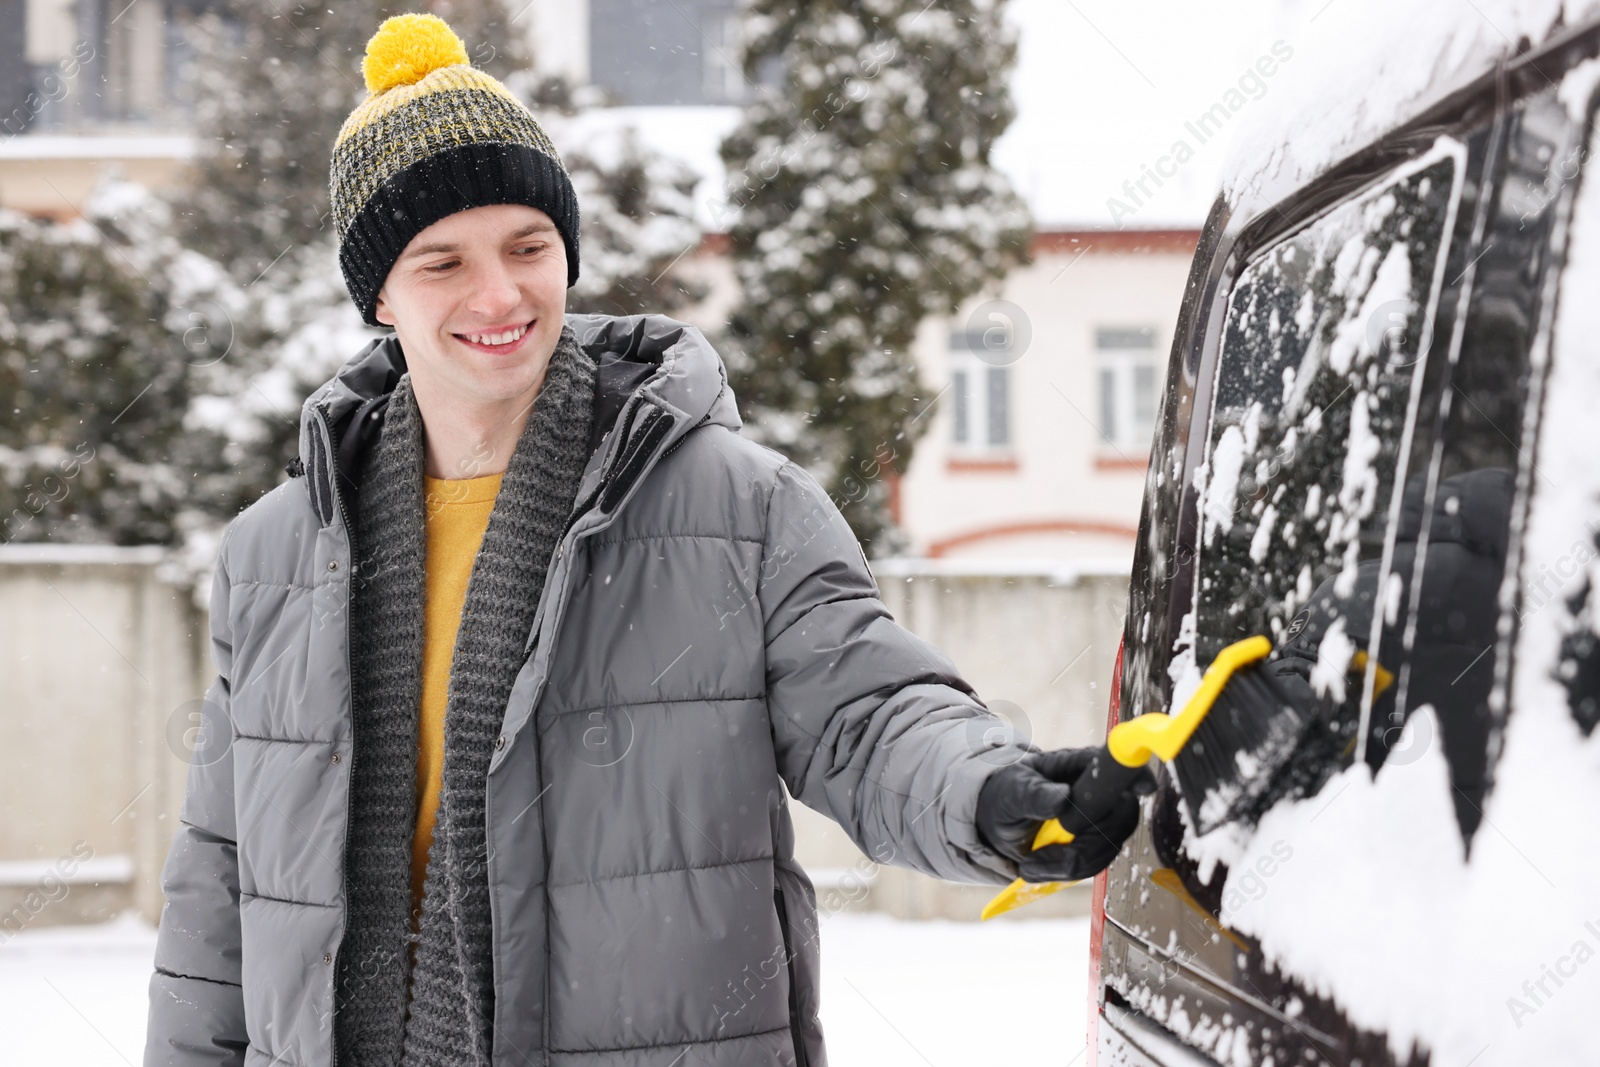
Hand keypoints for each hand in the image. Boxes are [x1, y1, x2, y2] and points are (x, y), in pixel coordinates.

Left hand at [974, 749, 1154, 882]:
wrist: (996, 822)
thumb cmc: (1006, 794)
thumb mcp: (1011, 791)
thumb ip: (1034, 794)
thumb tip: (1062, 796)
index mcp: (1080, 765)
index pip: (1115, 767)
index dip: (1133, 774)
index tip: (1144, 787)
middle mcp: (1099, 792)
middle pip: (1119, 818)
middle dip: (1084, 843)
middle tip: (1037, 857)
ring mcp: (1100, 820)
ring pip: (1106, 847)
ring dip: (1066, 863)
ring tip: (1028, 863)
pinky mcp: (1095, 845)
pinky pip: (1093, 864)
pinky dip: (1063, 872)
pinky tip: (1035, 867)